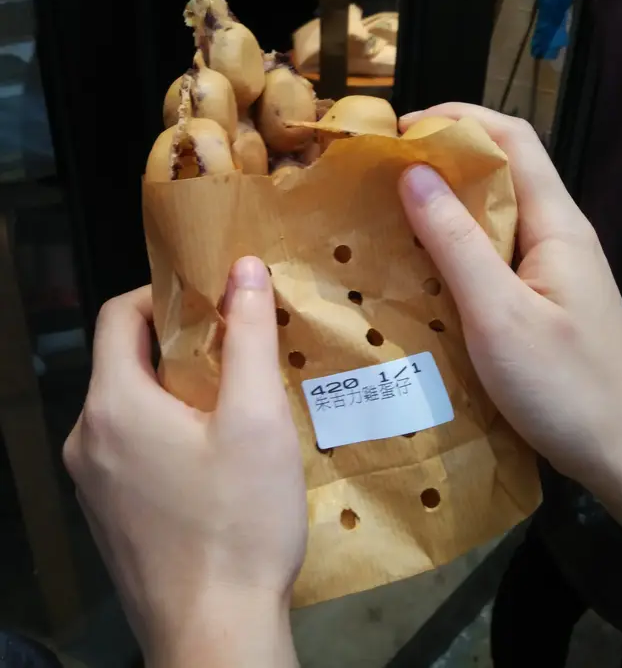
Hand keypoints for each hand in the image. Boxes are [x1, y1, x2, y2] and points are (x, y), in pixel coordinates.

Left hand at [64, 258, 305, 667]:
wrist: (214, 638)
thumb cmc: (239, 523)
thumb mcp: (257, 418)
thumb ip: (248, 336)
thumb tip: (243, 269)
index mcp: (113, 405)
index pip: (117, 314)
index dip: (163, 295)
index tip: (212, 303)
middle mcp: (85, 439)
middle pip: (124, 361)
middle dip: (179, 347)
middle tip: (237, 357)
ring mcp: (90, 483)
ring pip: (128, 408)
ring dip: (174, 393)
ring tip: (233, 410)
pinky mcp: (106, 516)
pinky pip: (128, 449)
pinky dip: (164, 434)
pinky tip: (212, 462)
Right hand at [399, 104, 621, 535]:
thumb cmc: (565, 387)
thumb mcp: (498, 315)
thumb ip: (455, 242)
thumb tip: (414, 174)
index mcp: (555, 224)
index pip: (512, 140)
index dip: (459, 119)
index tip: (400, 130)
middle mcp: (558, 235)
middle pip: (504, 171)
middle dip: (445, 159)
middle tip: (383, 176)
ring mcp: (553, 268)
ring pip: (497, 214)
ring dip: (447, 205)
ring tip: (390, 216)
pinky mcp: (544, 299)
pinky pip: (496, 253)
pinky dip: (457, 246)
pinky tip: (423, 268)